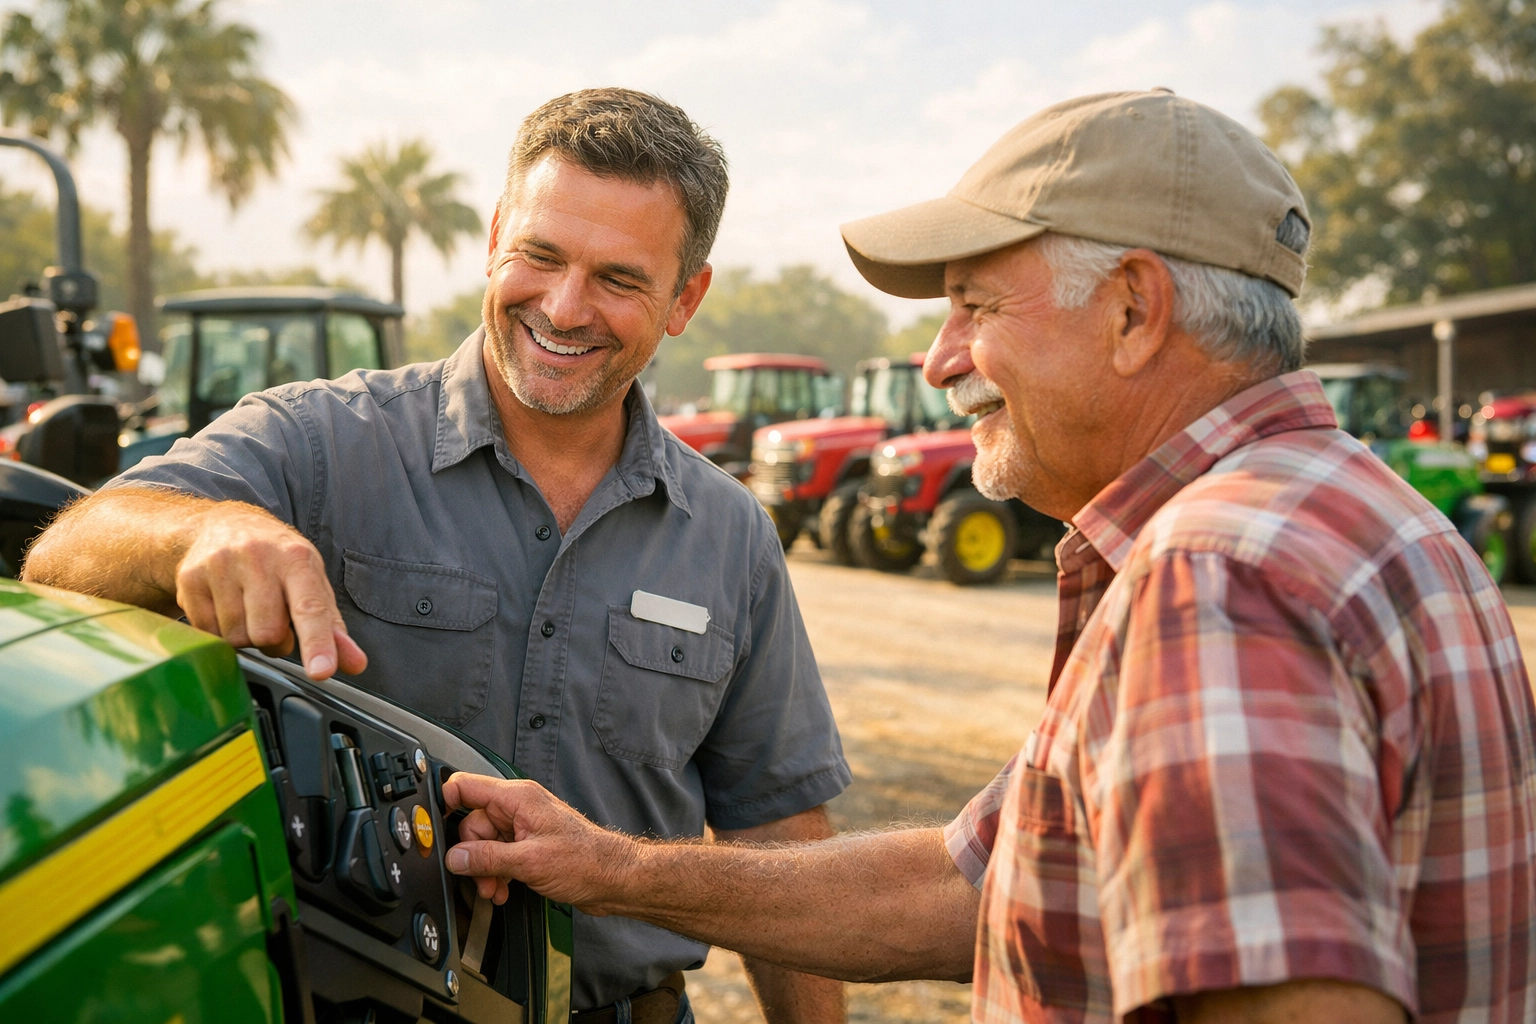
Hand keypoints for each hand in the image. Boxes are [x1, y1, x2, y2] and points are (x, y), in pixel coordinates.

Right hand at [175, 503, 366, 678]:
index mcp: (296, 559)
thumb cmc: (277, 560)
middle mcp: (257, 557)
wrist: (223, 525)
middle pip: (268, 634)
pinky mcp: (189, 579)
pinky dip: (221, 632)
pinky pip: (208, 634)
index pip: (310, 608)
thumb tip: (355, 664)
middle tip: (274, 618)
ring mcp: (219, 566)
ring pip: (237, 638)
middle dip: (274, 640)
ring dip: (247, 637)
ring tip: (249, 610)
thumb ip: (332, 626)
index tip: (321, 671)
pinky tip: (225, 608)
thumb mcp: (311, 582)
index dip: (318, 643)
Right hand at [442, 773, 634, 909]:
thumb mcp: (528, 861)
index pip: (466, 786)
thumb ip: (487, 858)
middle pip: (472, 824)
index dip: (444, 802)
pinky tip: (503, 889)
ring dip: (485, 869)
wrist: (613, 878)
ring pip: (485, 844)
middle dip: (472, 854)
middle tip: (481, 877)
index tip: (434, 826)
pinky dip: (496, 873)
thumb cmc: (586, 860)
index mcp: (517, 798)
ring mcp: (524, 827)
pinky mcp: (529, 845)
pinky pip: (499, 855)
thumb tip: (456, 858)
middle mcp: (519, 808)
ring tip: (495, 888)